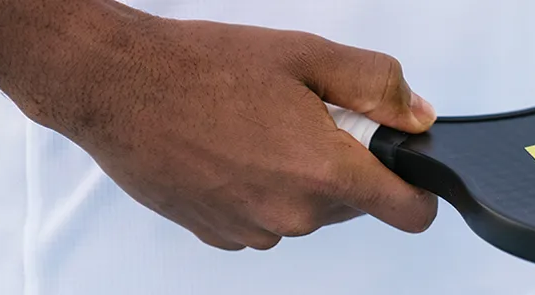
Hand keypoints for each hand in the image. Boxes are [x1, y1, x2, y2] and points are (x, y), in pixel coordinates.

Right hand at [0, 2, 437, 250]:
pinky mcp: (219, 235)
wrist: (119, 85)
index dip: (416, 192)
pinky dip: (260, 190)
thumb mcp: (309, 56)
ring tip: (260, 130)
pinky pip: (264, 218)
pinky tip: (233, 151)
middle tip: (307, 120)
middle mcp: (293, 213)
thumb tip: (416, 116)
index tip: (406, 172)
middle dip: (344, 166)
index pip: (408, 213)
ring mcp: (253, 229)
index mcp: (325, 172)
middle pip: (354, 206)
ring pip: (307, 211)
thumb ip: (377, 87)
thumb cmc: (203, 68)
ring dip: (298, 178)